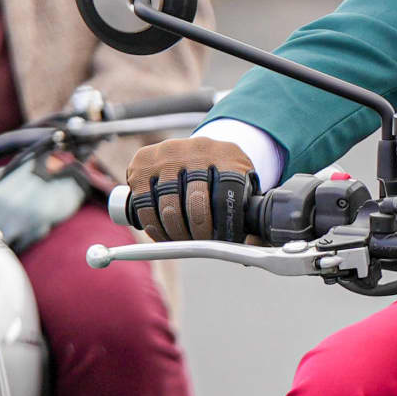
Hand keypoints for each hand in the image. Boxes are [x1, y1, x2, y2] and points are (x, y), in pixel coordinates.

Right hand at [117, 133, 259, 241]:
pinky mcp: (143, 161)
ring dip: (176, 232)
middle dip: (200, 232)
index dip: (226, 225)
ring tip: (184, 241)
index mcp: (228, 155)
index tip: (227, 242)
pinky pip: (144, 203)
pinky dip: (153, 225)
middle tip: (203, 243)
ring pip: (169, 206)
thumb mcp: (245, 184)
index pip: (227, 196)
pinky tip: (163, 235)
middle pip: (196, 202)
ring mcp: (167, 154)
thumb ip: (253, 213)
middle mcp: (197, 149)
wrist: (197, 149)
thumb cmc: (224, 176)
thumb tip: (252, 246)